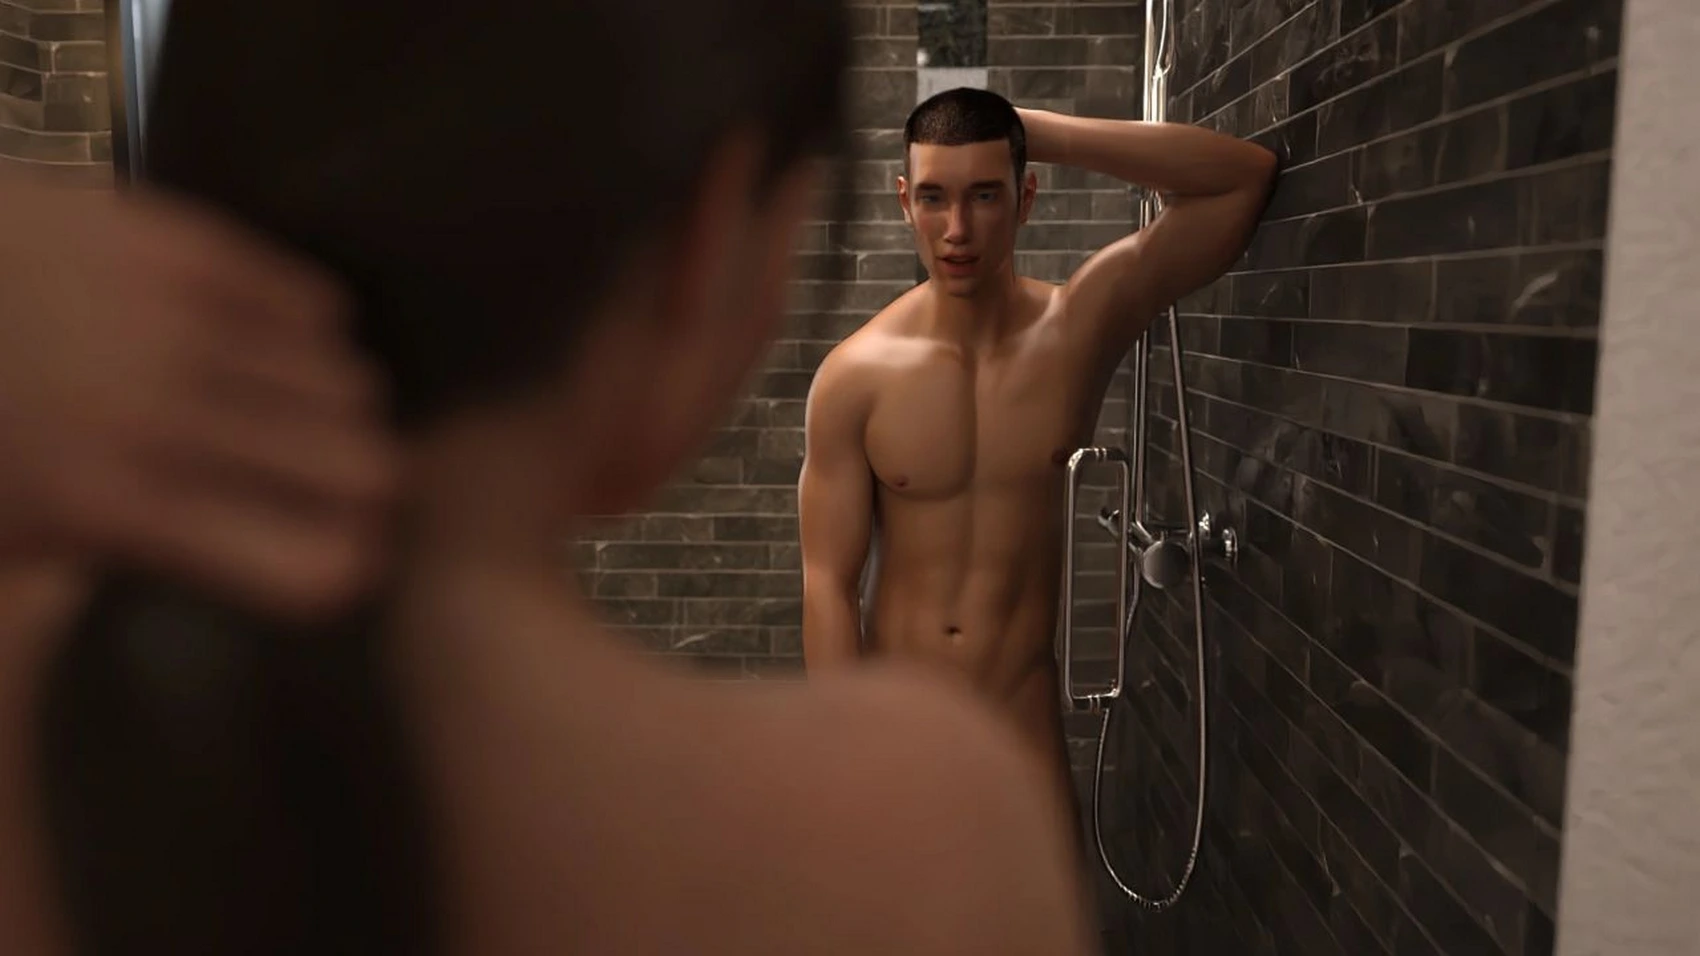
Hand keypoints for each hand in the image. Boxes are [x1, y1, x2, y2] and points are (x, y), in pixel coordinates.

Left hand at [0, 172, 400, 619]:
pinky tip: (259, 341)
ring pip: (353, 385)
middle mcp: (173, 422)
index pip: (317, 568)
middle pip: (369, 471)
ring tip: (287, 406)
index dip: (347, 568)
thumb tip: (227, 564)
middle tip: (333, 482)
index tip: (344, 560)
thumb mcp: (8, 535)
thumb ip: (110, 557)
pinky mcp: (192, 247)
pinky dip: (306, 333)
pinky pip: (319, 307)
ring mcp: (189, 328)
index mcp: (120, 511)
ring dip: (331, 407)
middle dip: (363, 485)